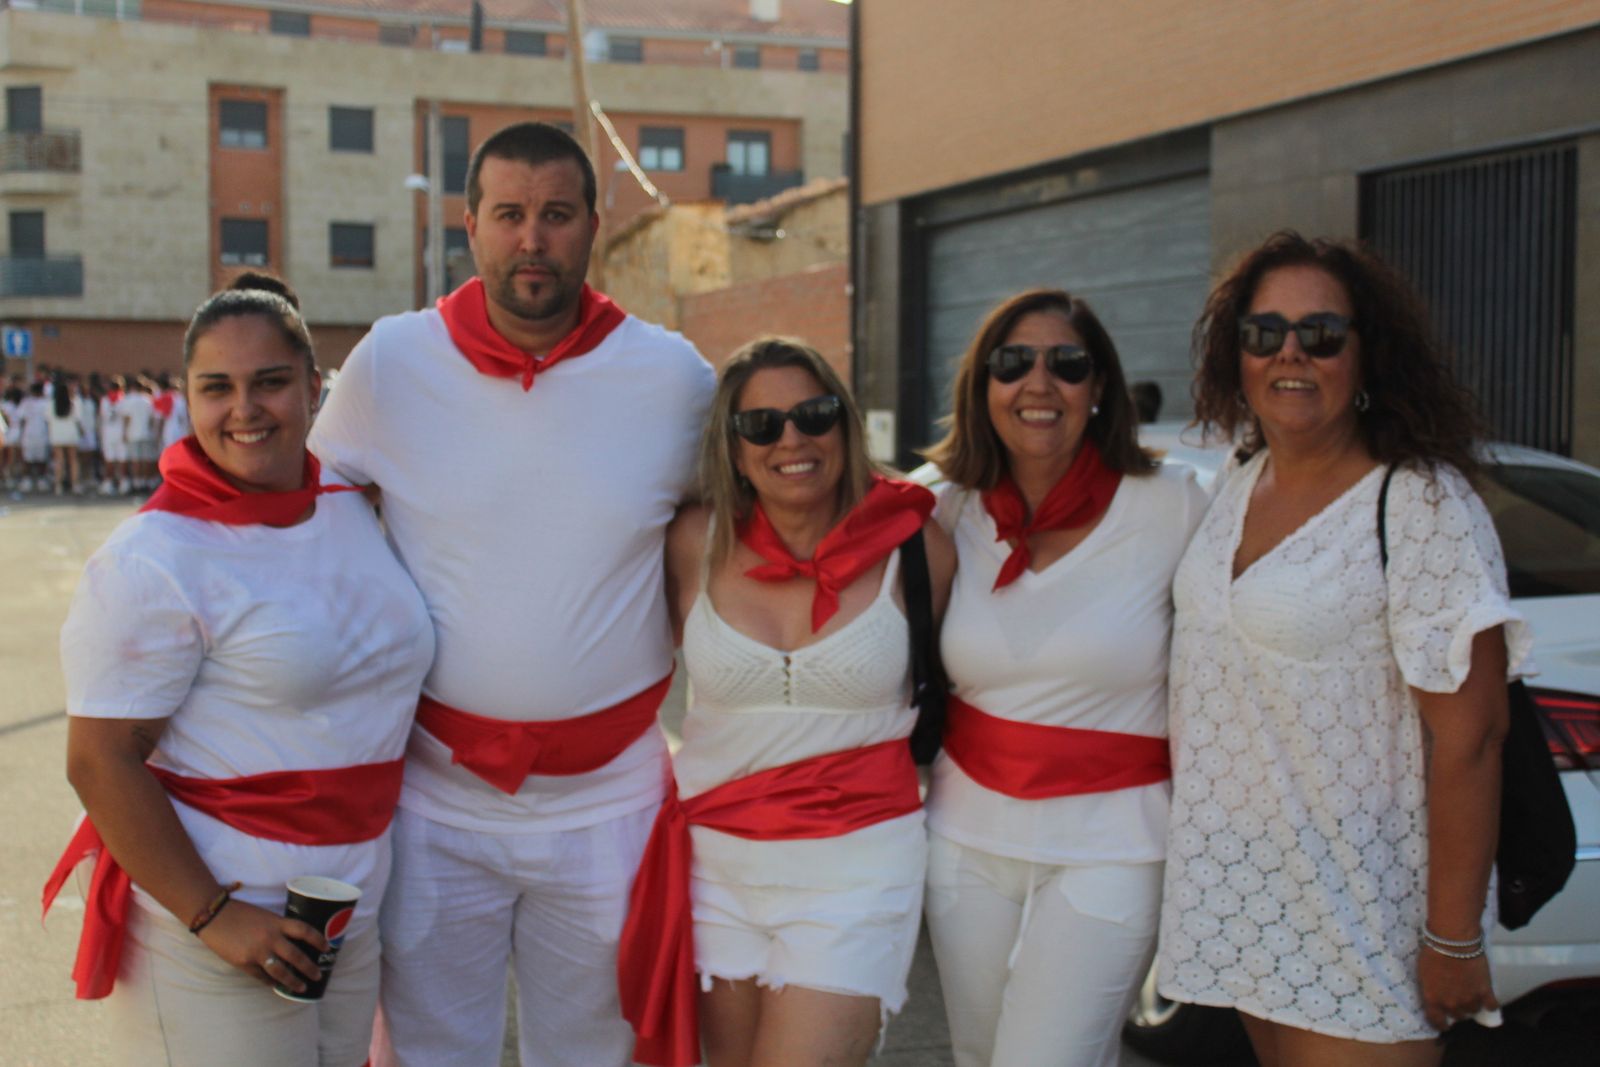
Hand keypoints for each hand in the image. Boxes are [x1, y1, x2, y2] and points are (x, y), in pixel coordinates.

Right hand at [195, 898, 328, 993]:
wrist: (214, 916)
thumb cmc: (240, 913)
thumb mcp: (265, 916)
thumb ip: (278, 928)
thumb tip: (294, 942)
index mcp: (277, 922)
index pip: (305, 931)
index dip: (318, 940)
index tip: (327, 947)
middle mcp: (270, 938)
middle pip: (296, 956)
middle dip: (309, 968)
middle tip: (318, 975)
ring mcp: (257, 952)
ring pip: (280, 972)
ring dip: (293, 981)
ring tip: (301, 987)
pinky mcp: (244, 963)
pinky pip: (261, 976)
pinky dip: (270, 982)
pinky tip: (276, 986)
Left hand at [1418, 946, 1497, 1030]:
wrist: (1453, 942)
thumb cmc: (1433, 953)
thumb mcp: (1423, 974)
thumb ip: (1429, 989)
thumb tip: (1434, 995)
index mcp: (1433, 1000)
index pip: (1437, 1022)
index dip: (1441, 1025)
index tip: (1444, 1025)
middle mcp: (1451, 1004)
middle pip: (1457, 1015)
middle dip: (1457, 1010)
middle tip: (1457, 1000)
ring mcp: (1470, 999)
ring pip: (1473, 1010)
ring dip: (1472, 1005)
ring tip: (1471, 995)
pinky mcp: (1485, 992)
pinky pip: (1491, 1005)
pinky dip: (1491, 1003)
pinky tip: (1489, 999)